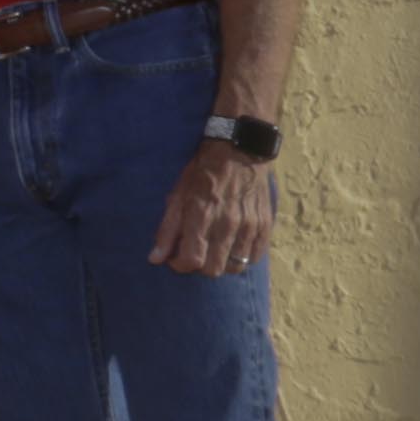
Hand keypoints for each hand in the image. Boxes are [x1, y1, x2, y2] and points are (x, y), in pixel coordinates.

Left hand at [150, 141, 275, 277]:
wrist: (239, 151)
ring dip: (221, 264)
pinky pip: (255, 257)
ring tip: (213, 250)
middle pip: (214, 269)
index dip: (180, 265)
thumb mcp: (178, 193)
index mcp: (202, 214)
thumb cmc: (203, 172)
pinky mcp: (264, 225)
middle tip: (194, 253)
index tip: (175, 258)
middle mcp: (227, 223)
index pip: (192, 259)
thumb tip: (155, 258)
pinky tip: (233, 246)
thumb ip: (167, 228)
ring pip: (236, 267)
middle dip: (199, 266)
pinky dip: (242, 258)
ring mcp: (249, 225)